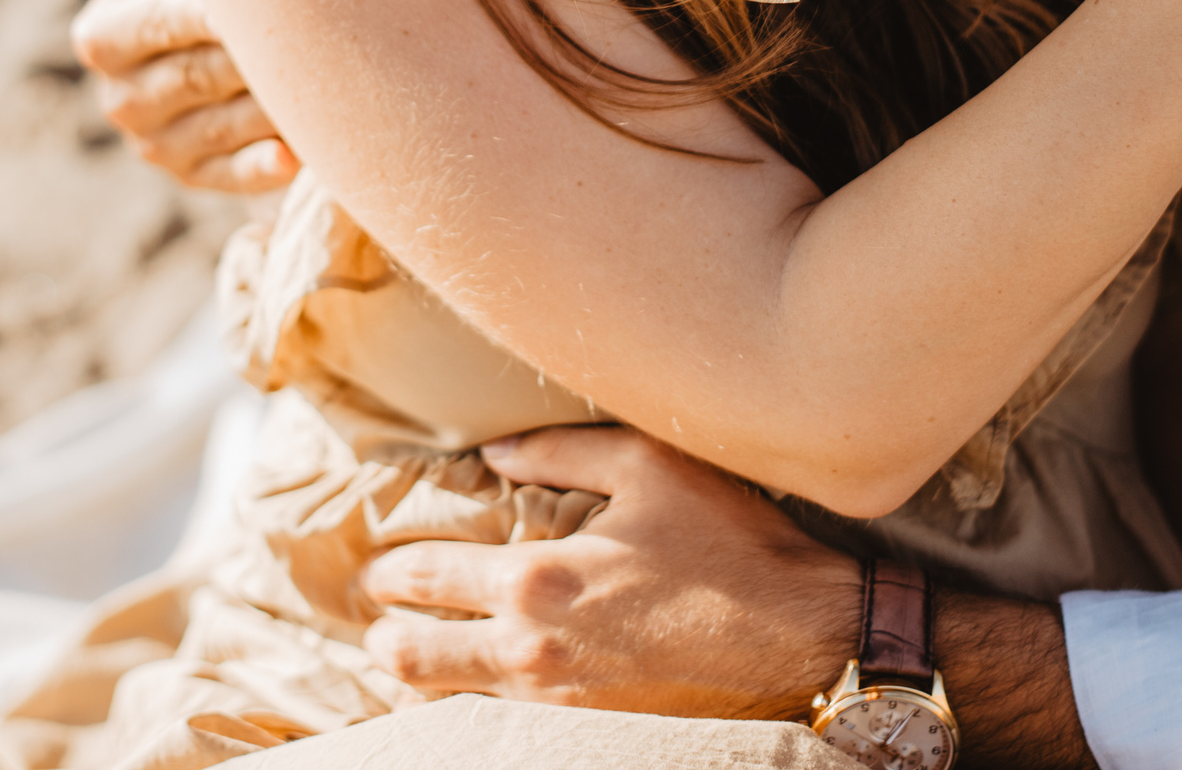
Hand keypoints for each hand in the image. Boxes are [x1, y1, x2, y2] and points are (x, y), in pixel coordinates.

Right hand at [71, 0, 296, 192]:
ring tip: (321, 83)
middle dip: (250, 56)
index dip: (200, 12)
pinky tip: (293, 157)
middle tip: (309, 39)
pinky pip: (233, 176)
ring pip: (222, 124)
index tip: (245, 3)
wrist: (213, 52)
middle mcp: (121, 98)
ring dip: (271, 105)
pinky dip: (263, 167)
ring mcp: (157, 146)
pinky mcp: (196, 178)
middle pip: (194, 75)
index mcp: (103, 37)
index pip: (154, 22)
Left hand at [359, 425, 856, 719]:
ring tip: (415, 656)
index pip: (424, 576)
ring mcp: (559, 699)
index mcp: (537, 577)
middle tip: (378, 618)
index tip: (380, 565)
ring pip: (450, 700)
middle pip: (413, 656)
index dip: (390, 570)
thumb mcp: (648, 467)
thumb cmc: (731, 544)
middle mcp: (532, 647)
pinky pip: (501, 724)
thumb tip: (494, 454)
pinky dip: (475, 705)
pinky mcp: (589, 729)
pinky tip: (477, 689)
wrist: (802, 637)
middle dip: (385, 634)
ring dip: (423, 676)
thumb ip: (560, 452)